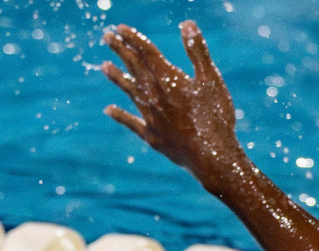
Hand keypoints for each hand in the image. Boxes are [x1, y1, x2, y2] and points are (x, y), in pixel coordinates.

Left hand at [101, 21, 245, 185]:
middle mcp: (154, 95)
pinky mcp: (152, 136)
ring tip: (103, 66)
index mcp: (168, 79)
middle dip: (120, 50)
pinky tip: (108, 110)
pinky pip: (131, 122)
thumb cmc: (215, 117)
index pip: (146, 52)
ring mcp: (151, 116)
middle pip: (133, 68)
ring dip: (116, 77)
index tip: (120, 28)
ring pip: (129, 91)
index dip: (133, 38)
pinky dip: (119, 115)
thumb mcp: (211, 80)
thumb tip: (187, 25)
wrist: (211, 156)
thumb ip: (198, 52)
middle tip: (106, 37)